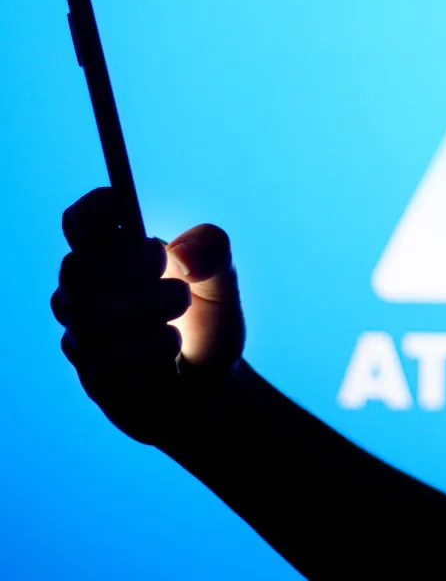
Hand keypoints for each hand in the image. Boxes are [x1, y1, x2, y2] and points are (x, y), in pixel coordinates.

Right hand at [52, 187, 245, 446]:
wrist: (217, 386)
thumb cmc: (206, 324)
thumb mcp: (223, 281)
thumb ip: (213, 251)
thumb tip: (182, 253)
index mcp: (114, 261)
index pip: (81, 224)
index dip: (93, 210)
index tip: (122, 206)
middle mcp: (88, 295)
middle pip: (76, 268)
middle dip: (126, 264)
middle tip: (168, 270)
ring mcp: (86, 338)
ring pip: (86, 312)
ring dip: (143, 306)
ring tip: (182, 304)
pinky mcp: (97, 380)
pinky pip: (104, 358)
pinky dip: (145, 347)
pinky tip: (172, 345)